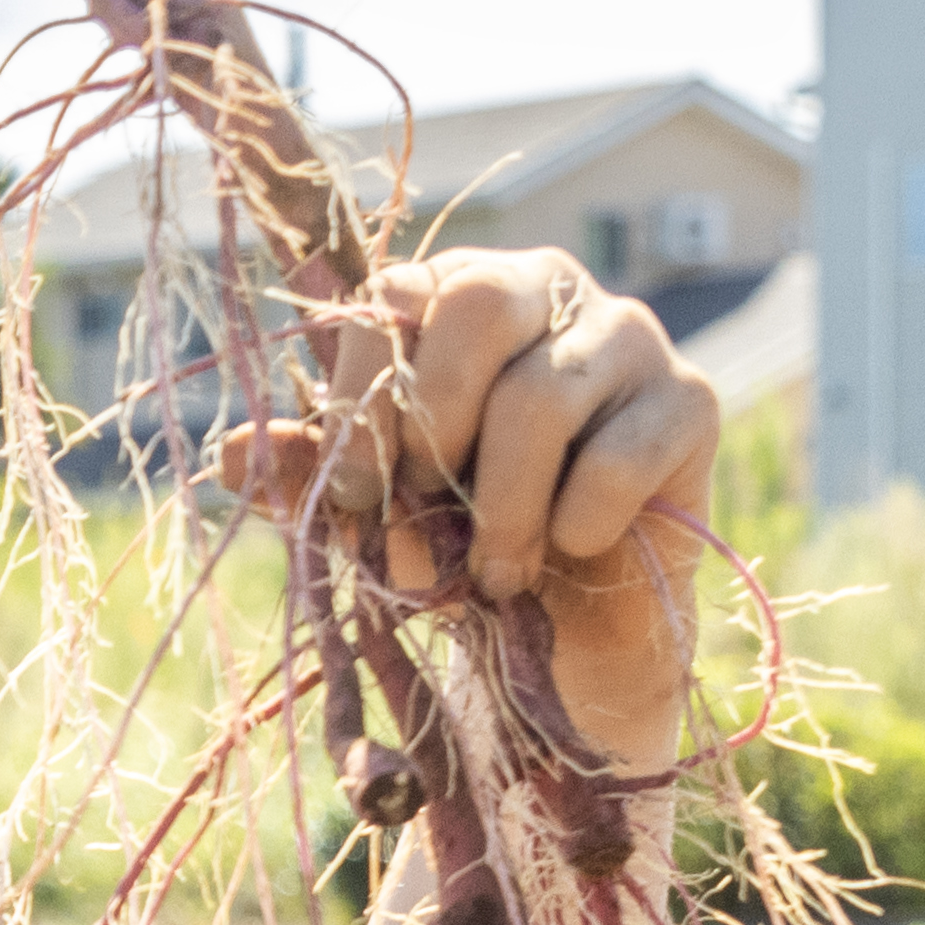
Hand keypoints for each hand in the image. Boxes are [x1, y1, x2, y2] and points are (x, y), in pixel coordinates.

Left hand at [224, 249, 717, 768]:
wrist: (572, 634)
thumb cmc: (465, 544)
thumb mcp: (375, 510)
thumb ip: (312, 472)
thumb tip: (233, 451)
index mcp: (458, 294)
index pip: (396, 293)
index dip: (363, 391)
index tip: (353, 488)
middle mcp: (548, 290)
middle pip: (478, 304)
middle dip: (432, 426)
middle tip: (423, 510)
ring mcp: (629, 337)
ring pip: (540, 398)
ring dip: (498, 510)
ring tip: (492, 570)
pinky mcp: (690, 402)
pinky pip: (612, 461)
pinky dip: (571, 529)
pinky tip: (566, 553)